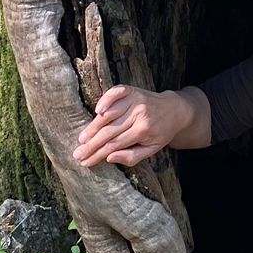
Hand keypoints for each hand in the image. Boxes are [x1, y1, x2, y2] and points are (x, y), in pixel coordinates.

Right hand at [74, 85, 191, 167]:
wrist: (175, 110)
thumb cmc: (160, 133)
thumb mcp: (151, 149)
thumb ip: (131, 157)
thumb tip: (109, 157)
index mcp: (143, 130)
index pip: (114, 145)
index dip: (98, 154)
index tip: (85, 162)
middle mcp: (138, 114)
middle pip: (109, 131)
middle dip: (91, 144)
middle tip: (77, 154)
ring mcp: (135, 100)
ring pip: (109, 114)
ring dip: (93, 126)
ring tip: (82, 139)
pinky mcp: (132, 90)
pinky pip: (116, 92)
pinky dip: (105, 99)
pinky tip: (97, 110)